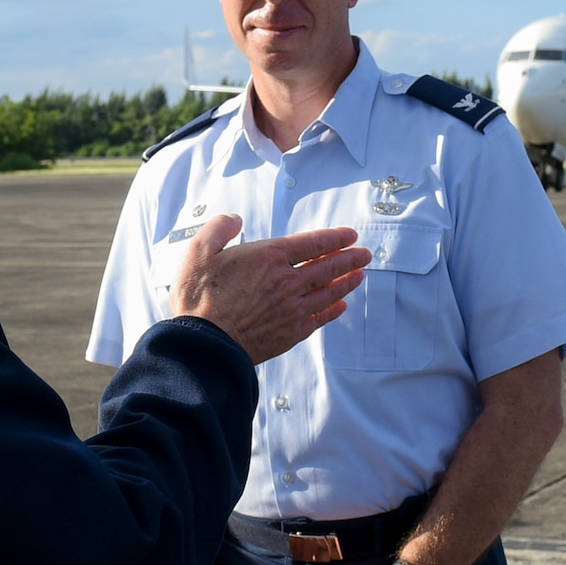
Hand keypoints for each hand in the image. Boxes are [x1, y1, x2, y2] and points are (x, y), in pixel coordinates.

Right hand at [171, 215, 369, 363]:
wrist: (205, 344)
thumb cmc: (199, 298)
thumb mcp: (199, 251)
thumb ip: (219, 228)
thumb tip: (235, 219)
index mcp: (269, 257)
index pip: (312, 243)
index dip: (335, 237)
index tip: (350, 235)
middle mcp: (287, 281)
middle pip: (328, 267)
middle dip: (350, 258)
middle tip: (366, 254)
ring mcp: (292, 308)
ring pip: (328, 292)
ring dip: (347, 282)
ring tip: (360, 275)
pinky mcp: (290, 332)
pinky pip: (320, 318)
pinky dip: (333, 310)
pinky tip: (341, 306)